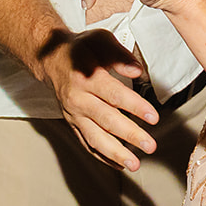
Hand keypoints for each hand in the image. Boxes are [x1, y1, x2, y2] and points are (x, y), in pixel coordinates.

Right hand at [38, 29, 158, 170]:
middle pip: (106, 120)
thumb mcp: (101, 40)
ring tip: (134, 164)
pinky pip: (87, 144)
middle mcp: (78, 99)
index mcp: (87, 78)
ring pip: (95, 138)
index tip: (153, 117)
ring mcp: (73, 115)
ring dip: (115, 153)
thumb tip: (137, 71)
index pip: (113, 95)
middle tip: (150, 145)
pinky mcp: (72, 124)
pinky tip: (120, 165)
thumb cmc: (82, 49)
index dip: (134, 106)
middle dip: (130, 135)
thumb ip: (120, 55)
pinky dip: (102, 157)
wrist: (52, 59)